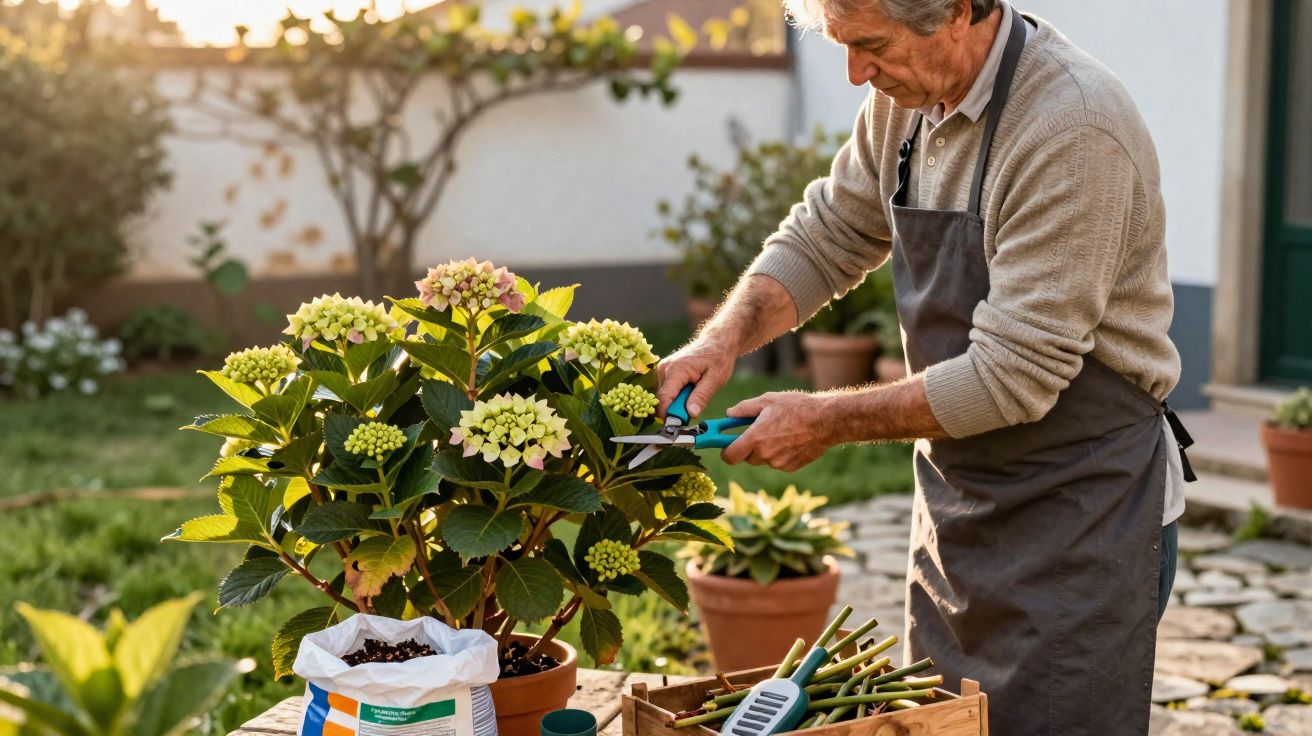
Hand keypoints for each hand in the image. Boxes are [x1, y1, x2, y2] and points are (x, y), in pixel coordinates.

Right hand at [655, 336, 735, 418]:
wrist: (716, 342)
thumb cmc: (718, 358)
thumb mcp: (716, 379)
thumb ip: (702, 396)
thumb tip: (691, 414)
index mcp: (676, 370)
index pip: (664, 399)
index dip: (669, 416)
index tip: (680, 426)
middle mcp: (664, 369)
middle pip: (662, 400)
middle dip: (676, 410)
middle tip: (694, 410)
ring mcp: (662, 370)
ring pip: (663, 397)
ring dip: (677, 403)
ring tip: (695, 395)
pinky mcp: (664, 373)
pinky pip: (666, 392)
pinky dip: (676, 397)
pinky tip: (690, 390)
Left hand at [720, 392, 837, 471]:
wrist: (827, 421)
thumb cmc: (797, 407)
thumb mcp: (768, 400)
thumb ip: (744, 409)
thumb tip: (729, 414)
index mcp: (756, 438)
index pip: (729, 456)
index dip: (725, 450)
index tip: (725, 444)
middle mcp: (765, 454)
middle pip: (746, 457)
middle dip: (747, 446)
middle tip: (756, 432)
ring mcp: (778, 463)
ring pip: (762, 460)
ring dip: (764, 450)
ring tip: (778, 431)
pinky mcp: (790, 467)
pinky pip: (777, 462)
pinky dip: (778, 454)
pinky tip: (790, 439)